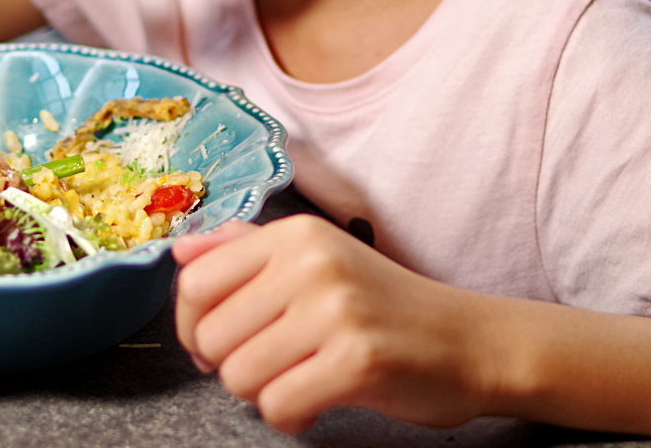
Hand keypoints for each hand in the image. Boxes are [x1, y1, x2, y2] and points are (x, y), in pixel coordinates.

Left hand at [173, 215, 499, 433]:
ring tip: (298, 378)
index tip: (216, 341)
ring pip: (238, 375)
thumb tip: (180, 251)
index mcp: (296, 234)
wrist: (470, 341)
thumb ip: (246, 250)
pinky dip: (290, 415)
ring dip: (260, 392)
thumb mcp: (317, 257)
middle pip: (211, 334)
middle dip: (229, 364)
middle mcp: (313, 262)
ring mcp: (336, 310)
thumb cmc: (385, 306)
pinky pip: (277, 405)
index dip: (192, 323)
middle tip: (270, 365)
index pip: (196, 279)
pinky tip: (317, 399)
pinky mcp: (357, 360)